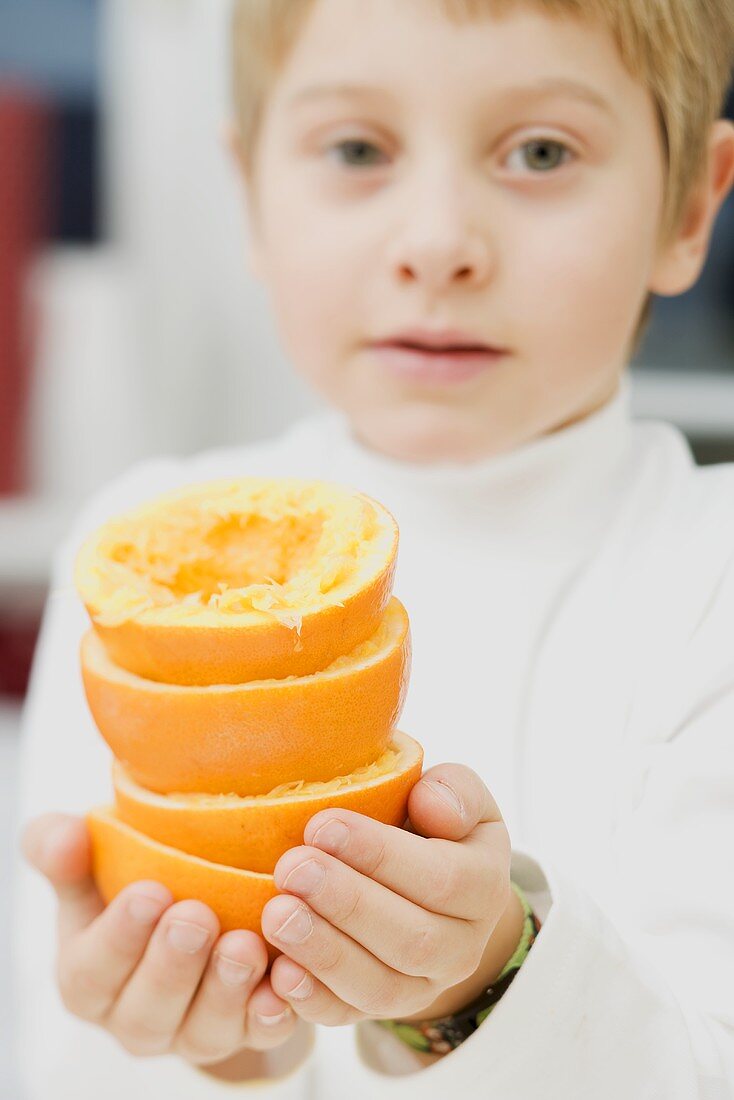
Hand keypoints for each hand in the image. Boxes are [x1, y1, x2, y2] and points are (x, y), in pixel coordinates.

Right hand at [21, 813, 300, 1066]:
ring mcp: (192, 1031)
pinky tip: (284, 986)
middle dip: (173, 965)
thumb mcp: (93, 861)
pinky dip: (272, 1015)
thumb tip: (66, 835)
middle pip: (147, 1011)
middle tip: (197, 917)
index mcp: (89, 975)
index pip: (93, 970)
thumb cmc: (138, 878)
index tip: (150, 893)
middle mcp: (136, 1016)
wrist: (206, 897)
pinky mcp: (245, 1032)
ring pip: (204, 1031)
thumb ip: (63, 848)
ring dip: (226, 991)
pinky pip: (260, 1037)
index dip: (119, 937)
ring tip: (245, 946)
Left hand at [261, 764, 524, 1025]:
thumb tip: (432, 806)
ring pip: (379, 986)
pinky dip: (312, 1000)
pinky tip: (278, 973)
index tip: (322, 824)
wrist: (429, 887)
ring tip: (276, 914)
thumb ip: (453, 791)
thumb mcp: (456, 796)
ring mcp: (422, 987)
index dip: (380, 855)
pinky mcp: (378, 1010)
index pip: (442, 879)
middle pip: (411, 940)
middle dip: (346, 903)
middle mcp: (461, 947)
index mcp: (484, 887)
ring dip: (324, 953)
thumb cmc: (433, 827)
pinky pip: (347, 1016)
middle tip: (291, 868)